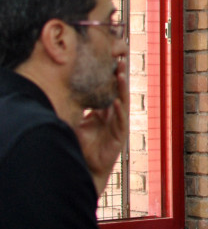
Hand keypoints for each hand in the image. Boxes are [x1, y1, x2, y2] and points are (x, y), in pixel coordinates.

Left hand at [75, 59, 129, 193]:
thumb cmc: (83, 147)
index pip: (109, 91)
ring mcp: (118, 125)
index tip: (110, 61)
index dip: (111, 77)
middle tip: (120, 61)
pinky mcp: (120, 136)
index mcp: (104, 112)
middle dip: (120, 77)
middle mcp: (113, 116)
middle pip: (118, 92)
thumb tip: (66, 95)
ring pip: (122, 103)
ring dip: (122, 89)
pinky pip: (120, 120)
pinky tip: (116, 101)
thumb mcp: (78, 123)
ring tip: (120, 75)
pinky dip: (118, 111)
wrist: (88, 167)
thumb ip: (78, 111)